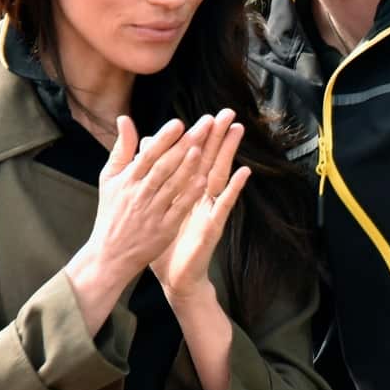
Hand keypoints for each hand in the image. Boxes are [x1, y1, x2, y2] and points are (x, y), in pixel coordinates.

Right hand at [87, 113, 213, 284]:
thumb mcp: (110, 179)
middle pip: (165, 166)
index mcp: (127, 180)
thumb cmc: (111, 212)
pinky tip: (203, 180)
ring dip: (188, 167)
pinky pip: (179, 209)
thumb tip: (125, 119)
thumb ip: (121, 148)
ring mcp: (152, 212)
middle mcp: (140, 194)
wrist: (110, 254)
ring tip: (203, 148)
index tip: (178, 123)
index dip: (163, 139)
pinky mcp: (163, 229)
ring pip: (172, 186)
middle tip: (205, 126)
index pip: (148, 155)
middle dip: (185, 144)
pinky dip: (190, 194)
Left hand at [151, 108, 250, 309]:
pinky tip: (243, 173)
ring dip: (229, 153)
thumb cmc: (166, 241)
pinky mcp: (213, 226)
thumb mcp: (156, 207)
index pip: (193, 158)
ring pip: (220, 175)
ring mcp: (209, 209)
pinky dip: (234, 188)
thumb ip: (153, 178)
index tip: (207, 115)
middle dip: (218, 136)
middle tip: (228, 113)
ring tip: (237, 131)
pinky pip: (224, 204)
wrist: (174, 277)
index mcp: (185, 191)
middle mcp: (200, 197)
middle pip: (210, 160)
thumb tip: (147, 149)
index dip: (200, 137)